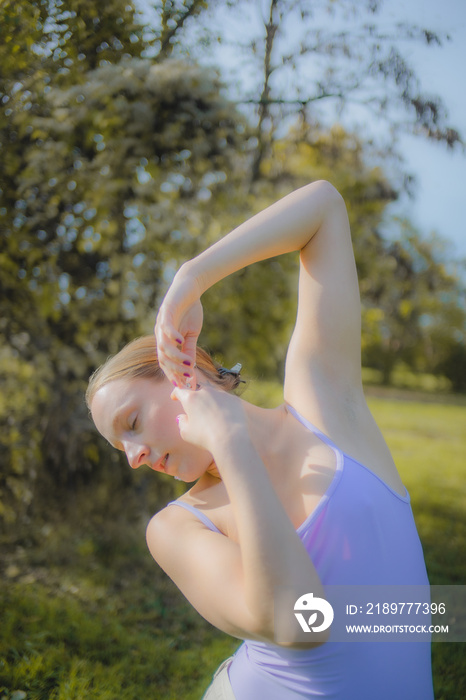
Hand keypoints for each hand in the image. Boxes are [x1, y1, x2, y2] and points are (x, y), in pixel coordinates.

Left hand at [155, 267, 202, 387]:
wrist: (190, 287)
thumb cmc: (190, 310)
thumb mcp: (191, 334)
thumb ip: (189, 350)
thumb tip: (191, 369)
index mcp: (165, 341)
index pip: (166, 364)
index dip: (174, 376)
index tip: (185, 387)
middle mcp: (160, 334)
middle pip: (163, 359)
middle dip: (175, 371)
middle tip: (188, 378)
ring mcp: (161, 323)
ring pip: (163, 346)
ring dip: (175, 357)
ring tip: (188, 364)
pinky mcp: (166, 311)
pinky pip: (166, 326)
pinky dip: (172, 335)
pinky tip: (180, 341)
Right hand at [171, 384, 246, 455]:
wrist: (231, 438)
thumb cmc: (205, 436)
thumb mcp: (186, 433)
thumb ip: (182, 422)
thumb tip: (182, 417)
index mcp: (191, 398)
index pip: (180, 390)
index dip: (176, 394)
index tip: (175, 398)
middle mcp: (206, 392)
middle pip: (198, 392)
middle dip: (196, 400)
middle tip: (198, 413)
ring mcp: (222, 394)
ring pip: (213, 395)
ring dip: (211, 403)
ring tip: (214, 417)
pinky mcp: (235, 399)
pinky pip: (226, 401)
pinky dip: (224, 407)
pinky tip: (226, 419)